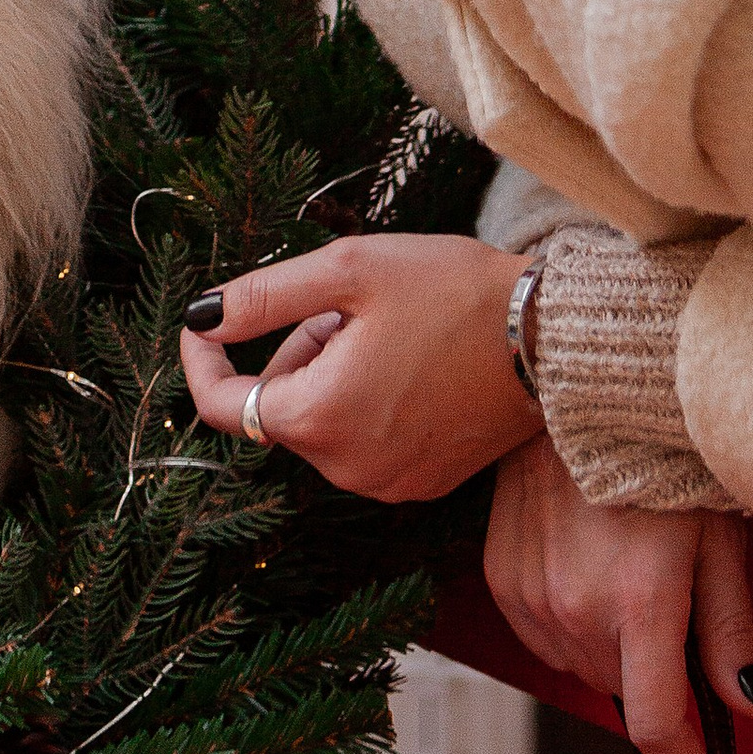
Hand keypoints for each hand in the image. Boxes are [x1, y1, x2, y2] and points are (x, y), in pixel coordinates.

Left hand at [178, 235, 542, 499]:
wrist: (553, 337)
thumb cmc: (453, 293)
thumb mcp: (348, 270)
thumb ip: (263, 296)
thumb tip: (200, 316)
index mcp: (322, 418)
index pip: (226, 405)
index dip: (205, 359)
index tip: (207, 322)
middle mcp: (348, 469)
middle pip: (282, 407)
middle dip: (296, 352)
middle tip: (344, 306)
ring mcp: (388, 483)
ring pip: (323, 424)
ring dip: (331, 375)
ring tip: (386, 329)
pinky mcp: (423, 482)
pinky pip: (364, 443)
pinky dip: (365, 403)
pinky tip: (410, 362)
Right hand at [481, 433, 752, 753]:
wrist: (576, 389)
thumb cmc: (657, 452)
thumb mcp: (719, 537)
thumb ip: (731, 630)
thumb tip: (752, 704)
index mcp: (641, 601)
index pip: (658, 727)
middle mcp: (577, 607)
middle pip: (625, 693)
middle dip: (659, 678)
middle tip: (676, 611)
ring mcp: (531, 595)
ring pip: (583, 668)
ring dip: (613, 651)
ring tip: (630, 578)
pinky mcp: (501, 578)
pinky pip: (543, 639)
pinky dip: (572, 627)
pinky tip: (590, 572)